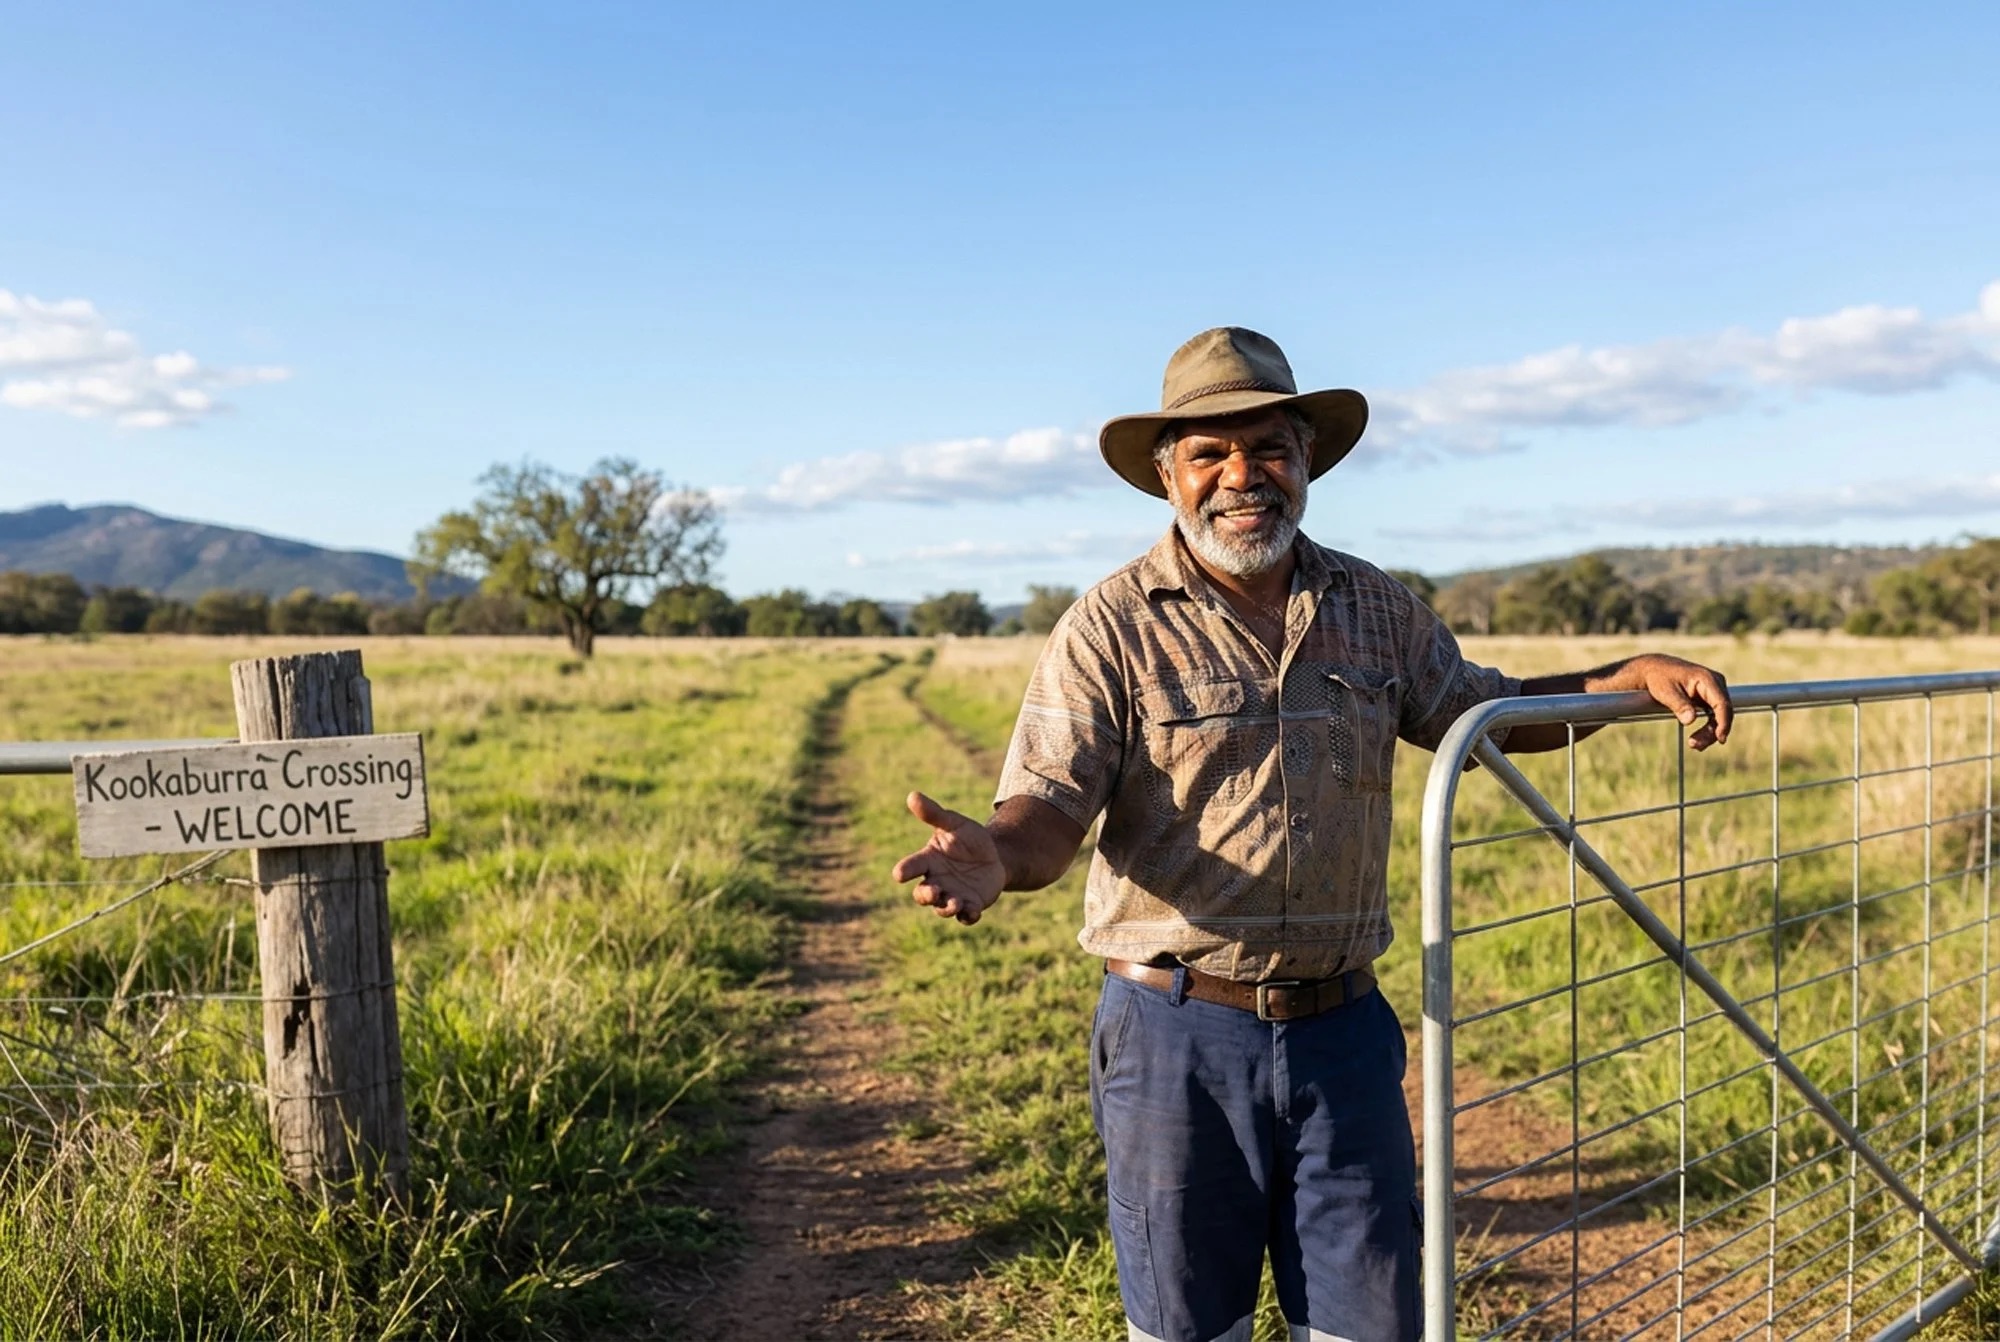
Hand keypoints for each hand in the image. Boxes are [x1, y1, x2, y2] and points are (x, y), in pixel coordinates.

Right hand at [891, 791, 1006, 924]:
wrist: (995, 855)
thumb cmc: (968, 838)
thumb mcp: (954, 823)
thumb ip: (934, 814)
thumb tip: (912, 795)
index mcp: (928, 861)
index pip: (910, 867)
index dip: (904, 871)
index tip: (900, 875)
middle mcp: (936, 882)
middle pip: (922, 895)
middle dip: (926, 895)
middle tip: (934, 891)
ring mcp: (952, 896)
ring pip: (942, 908)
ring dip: (946, 907)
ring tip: (955, 902)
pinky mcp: (971, 905)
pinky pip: (966, 917)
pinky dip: (967, 916)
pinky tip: (973, 912)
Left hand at [1613, 654, 1732, 750]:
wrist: (1653, 670)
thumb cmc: (1659, 677)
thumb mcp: (1665, 691)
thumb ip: (1679, 705)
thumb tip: (1690, 720)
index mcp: (1707, 679)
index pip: (1722, 703)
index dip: (1723, 722)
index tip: (1720, 738)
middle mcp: (1715, 684)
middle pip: (1723, 712)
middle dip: (1713, 732)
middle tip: (1695, 745)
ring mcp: (1714, 691)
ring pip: (1719, 717)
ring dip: (1710, 733)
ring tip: (1694, 744)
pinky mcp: (1709, 698)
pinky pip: (1713, 717)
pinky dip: (1707, 729)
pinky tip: (1696, 740)